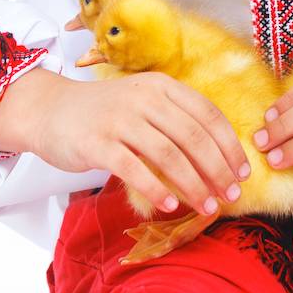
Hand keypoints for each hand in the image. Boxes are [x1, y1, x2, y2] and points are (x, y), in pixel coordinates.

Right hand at [8, 71, 252, 216]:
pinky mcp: (98, 144)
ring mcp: (120, 119)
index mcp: (162, 86)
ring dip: (194, 185)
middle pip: (194, 137)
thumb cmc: (105, 114)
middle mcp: (144, 98)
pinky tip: (169, 206)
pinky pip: (135, 170)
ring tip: (207, 206)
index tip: (243, 173)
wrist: (49, 111)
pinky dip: (156, 189)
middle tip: (230, 196)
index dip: (230, 146)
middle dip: (218, 170)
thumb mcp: (144, 104)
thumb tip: (220, 157)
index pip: (208, 115)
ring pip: (169, 155)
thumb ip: (176, 120)